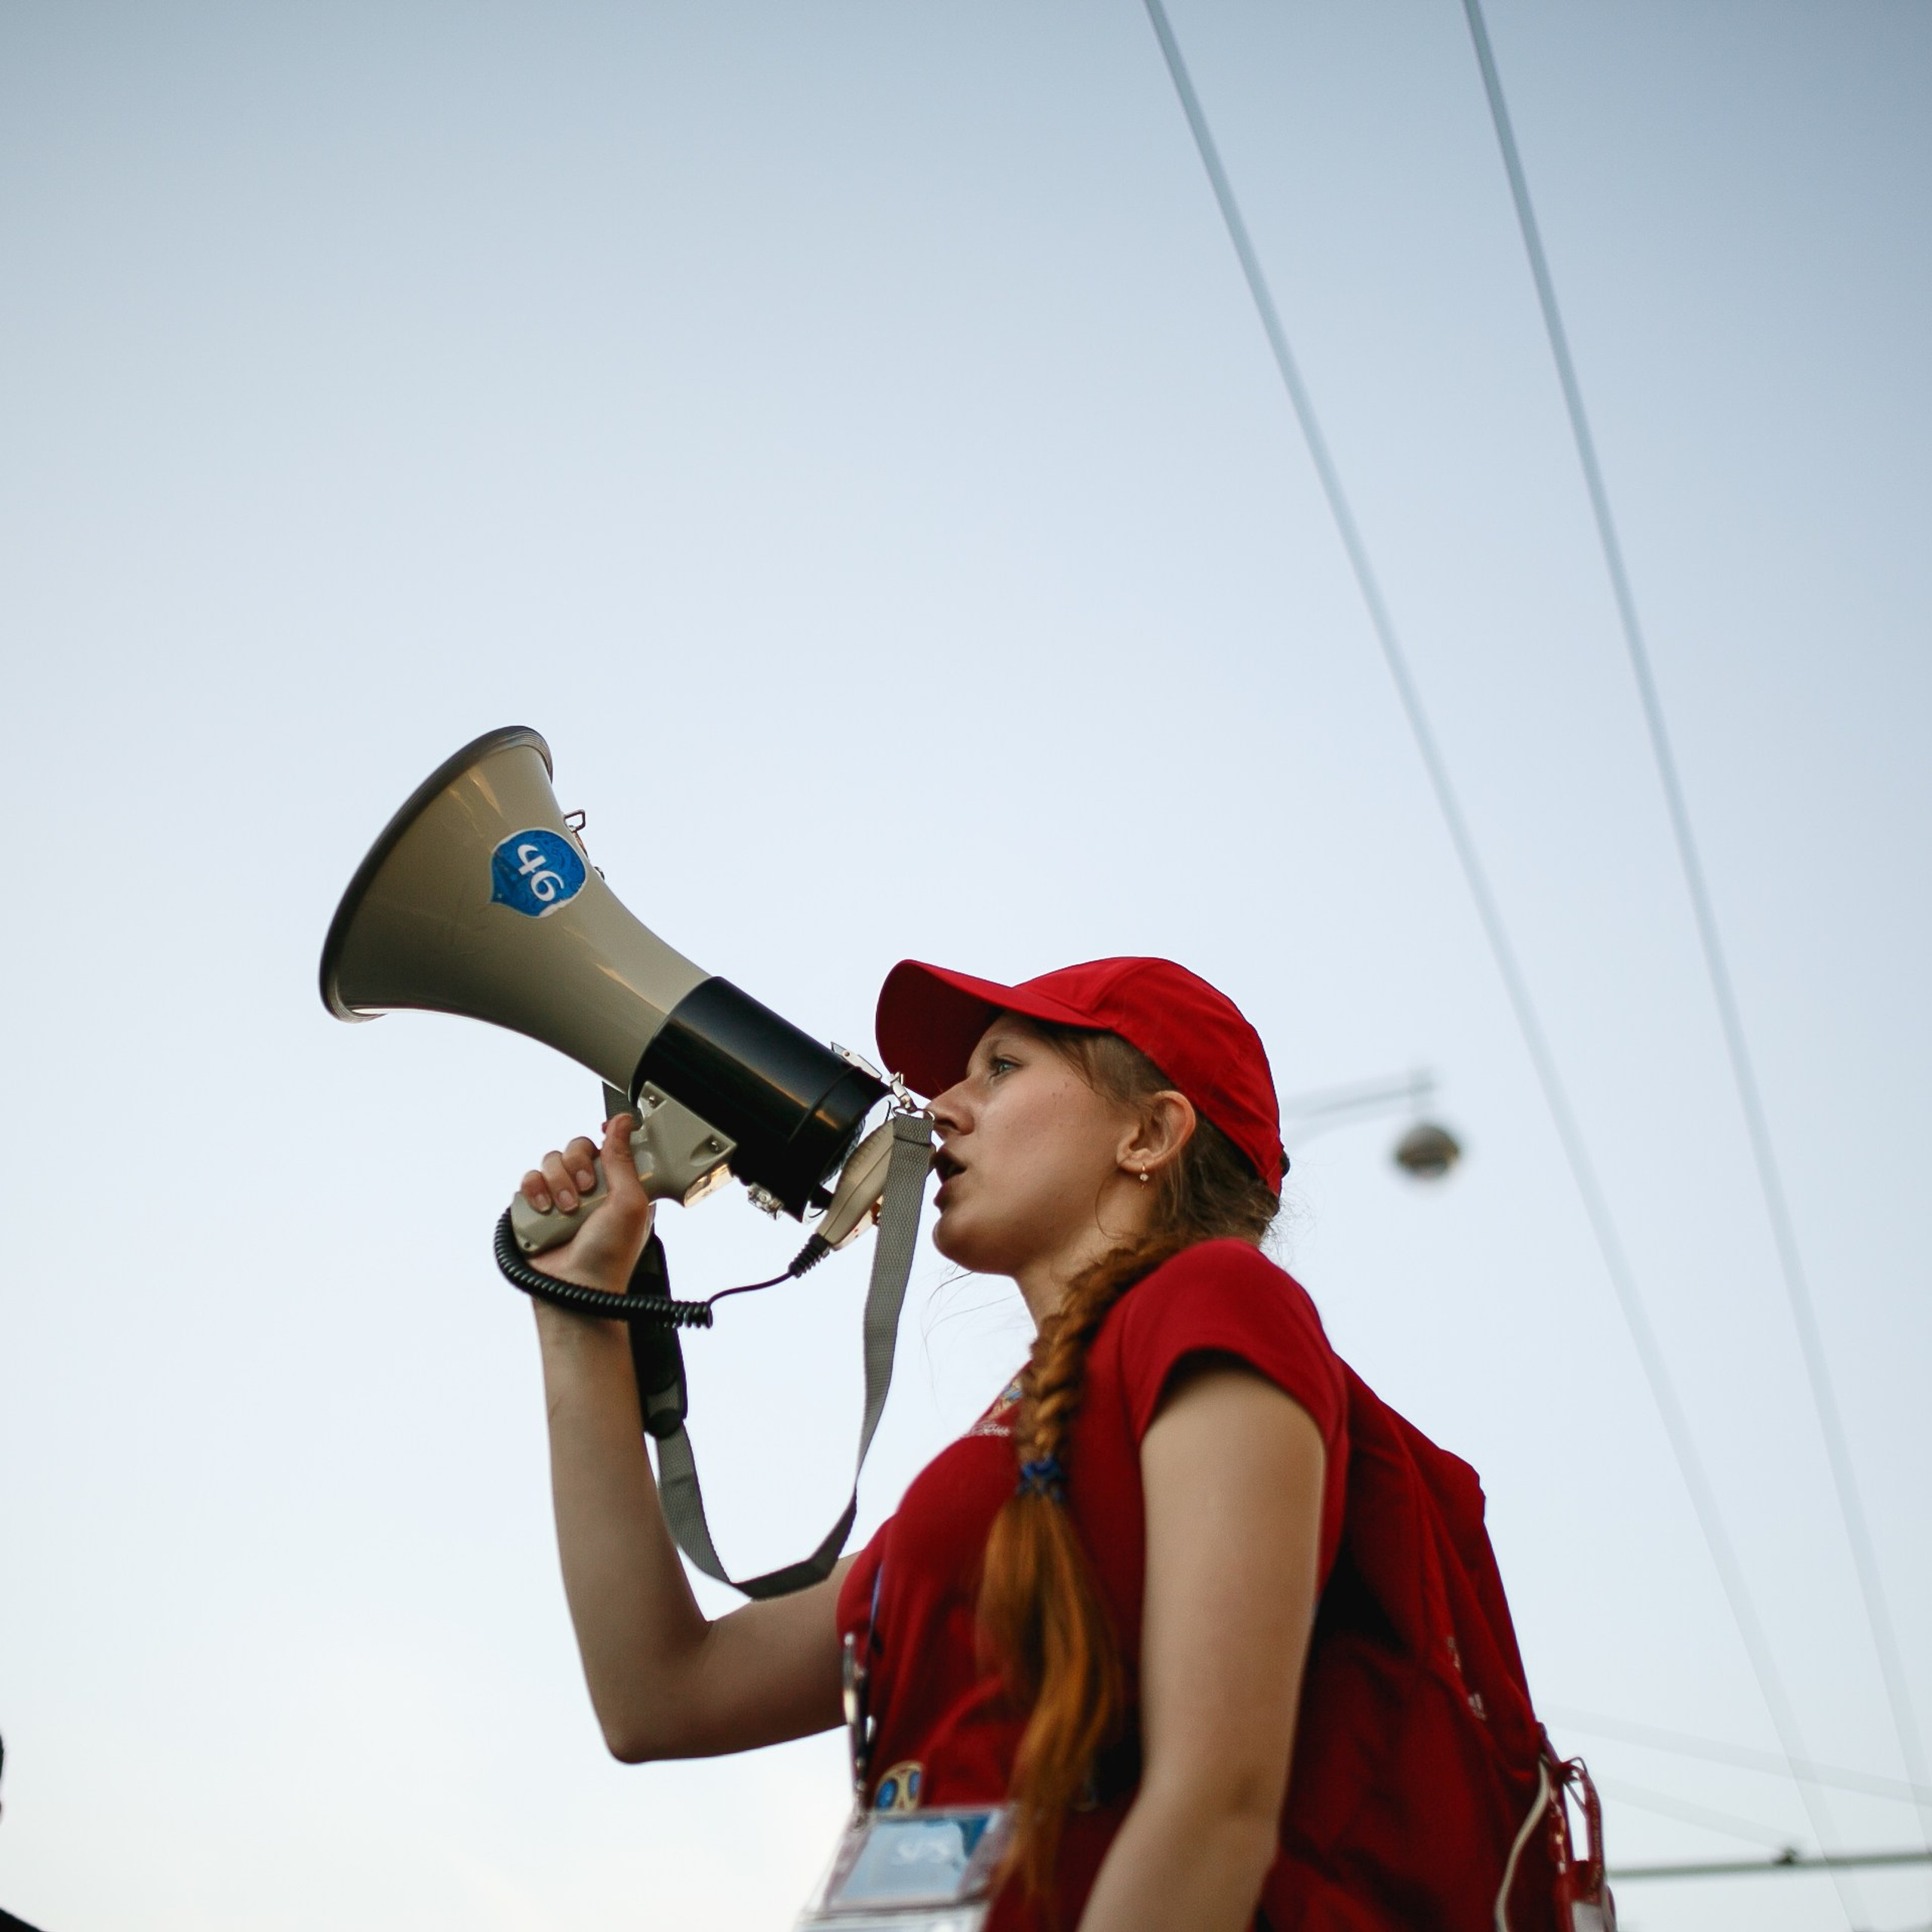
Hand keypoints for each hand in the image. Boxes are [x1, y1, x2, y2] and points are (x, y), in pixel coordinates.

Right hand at [519, 1114, 655, 1297]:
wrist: (577, 1288)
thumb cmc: (610, 1255)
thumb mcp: (631, 1202)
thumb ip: (624, 1159)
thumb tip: (623, 1122)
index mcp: (618, 1186)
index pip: (607, 1145)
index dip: (604, 1138)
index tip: (603, 1136)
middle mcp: (589, 1189)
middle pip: (576, 1147)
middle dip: (580, 1164)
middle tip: (588, 1189)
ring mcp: (561, 1197)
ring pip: (551, 1161)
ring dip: (558, 1181)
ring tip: (567, 1209)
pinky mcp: (535, 1209)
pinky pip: (528, 1180)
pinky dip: (535, 1191)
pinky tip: (545, 1209)